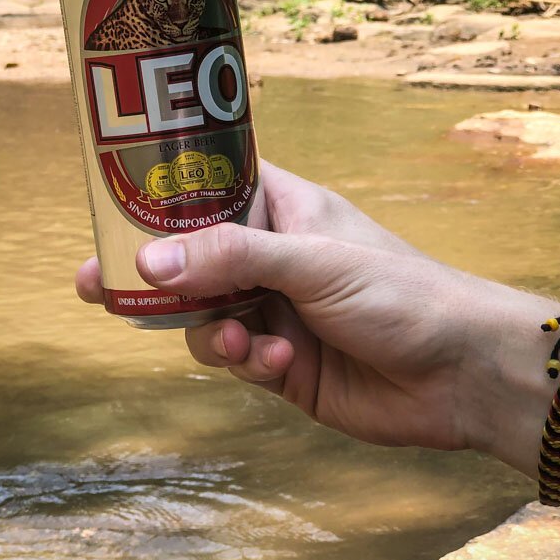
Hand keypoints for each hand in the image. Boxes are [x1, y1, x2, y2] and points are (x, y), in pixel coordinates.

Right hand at [76, 161, 489, 450]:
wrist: (461, 374)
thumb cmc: (402, 292)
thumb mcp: (312, 261)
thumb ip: (230, 258)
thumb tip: (146, 260)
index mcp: (281, 208)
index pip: (208, 184)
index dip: (159, 193)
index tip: (111, 202)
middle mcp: (270, 256)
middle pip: (188, 258)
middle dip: (149, 275)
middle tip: (97, 284)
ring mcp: (272, 310)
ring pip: (202, 316)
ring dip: (209, 332)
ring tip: (240, 343)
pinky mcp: (280, 364)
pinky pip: (234, 360)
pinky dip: (245, 363)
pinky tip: (277, 365)